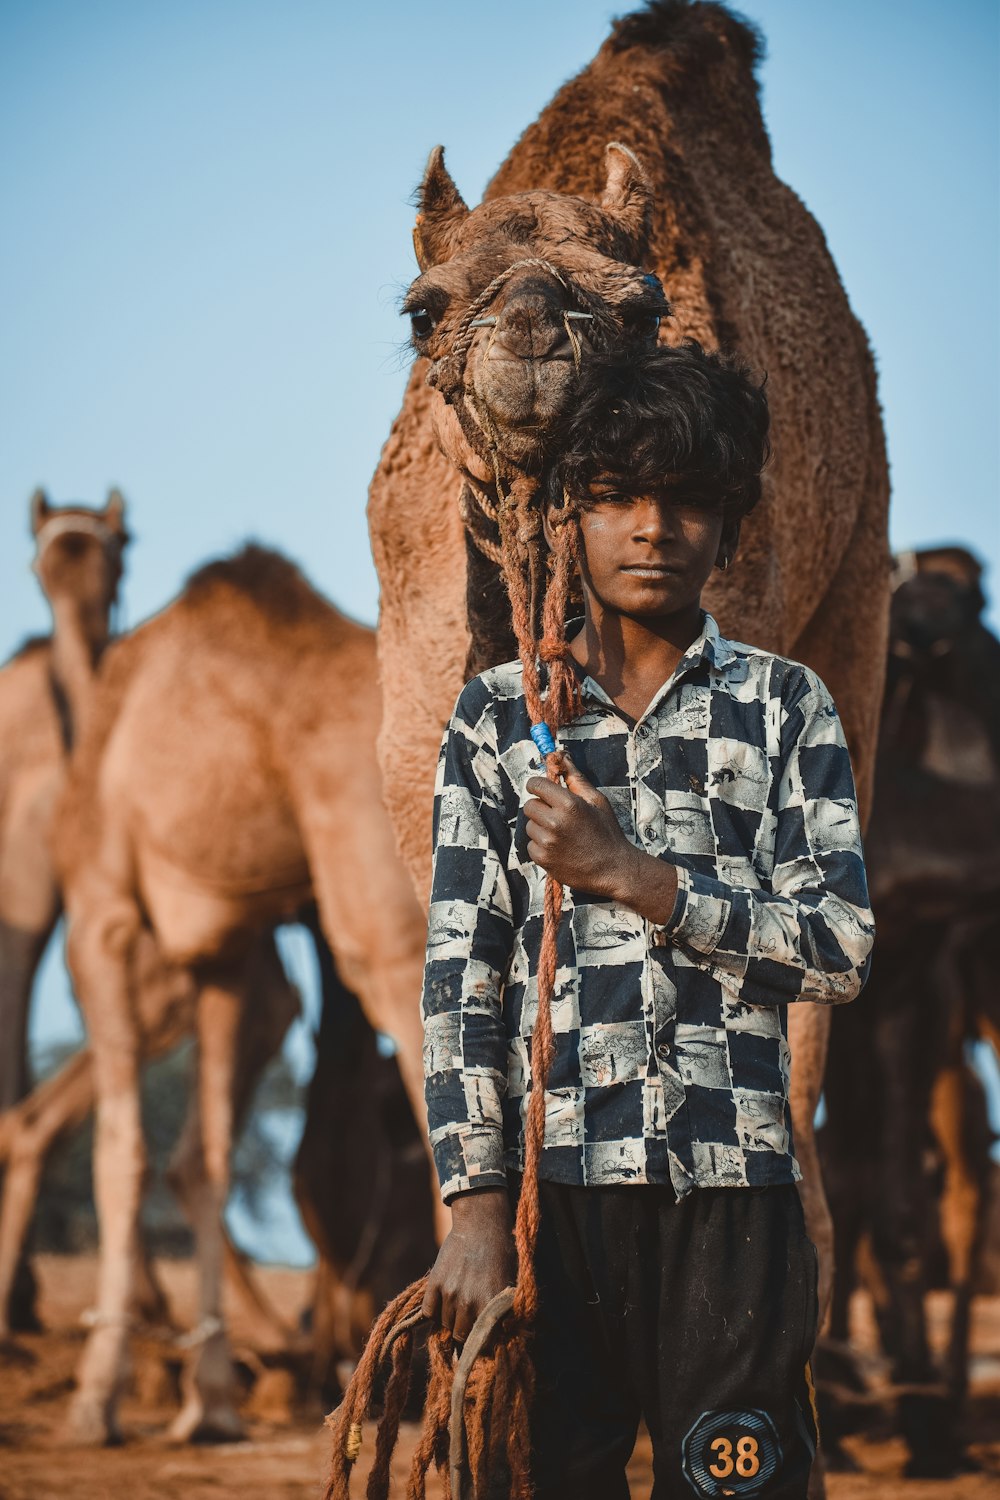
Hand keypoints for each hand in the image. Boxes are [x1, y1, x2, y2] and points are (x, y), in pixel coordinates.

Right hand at [421, 1188, 515, 1341]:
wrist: (481, 1222)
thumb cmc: (501, 1252)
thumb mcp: (510, 1283)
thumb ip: (503, 1311)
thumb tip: (499, 1334)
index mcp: (493, 1306)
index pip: (485, 1343)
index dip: (485, 1343)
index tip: (484, 1339)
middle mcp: (470, 1303)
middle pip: (462, 1336)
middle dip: (466, 1333)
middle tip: (469, 1322)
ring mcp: (450, 1293)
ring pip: (445, 1325)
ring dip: (451, 1320)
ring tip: (458, 1306)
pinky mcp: (435, 1283)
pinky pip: (429, 1311)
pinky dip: (434, 1311)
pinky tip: (443, 1301)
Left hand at [524, 753, 640, 897]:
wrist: (613, 869)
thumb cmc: (607, 832)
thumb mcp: (597, 801)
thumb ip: (575, 778)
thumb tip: (561, 756)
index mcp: (569, 804)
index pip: (536, 785)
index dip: (538, 786)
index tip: (543, 791)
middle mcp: (555, 822)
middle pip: (529, 805)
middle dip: (540, 807)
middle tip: (557, 815)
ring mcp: (547, 842)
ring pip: (529, 826)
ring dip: (540, 828)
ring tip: (561, 834)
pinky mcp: (543, 859)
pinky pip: (531, 845)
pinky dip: (541, 846)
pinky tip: (559, 848)